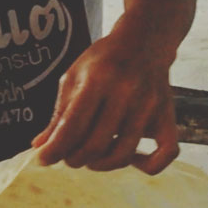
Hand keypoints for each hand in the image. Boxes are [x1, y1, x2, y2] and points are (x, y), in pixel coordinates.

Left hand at [31, 33, 178, 174]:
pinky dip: (148, 165)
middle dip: (74, 159)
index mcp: (97, 80)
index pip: (72, 126)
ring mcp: (150, 106)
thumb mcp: (72, 78)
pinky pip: (166, 153)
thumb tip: (39, 147)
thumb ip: (58, 114)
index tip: (42, 159)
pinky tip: (130, 159)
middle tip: (66, 157)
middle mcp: (126, 93)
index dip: (54, 149)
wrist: (143, 41)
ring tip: (89, 158)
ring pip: (123, 154)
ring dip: (100, 165)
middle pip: (95, 144)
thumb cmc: (102, 61)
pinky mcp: (168, 115)